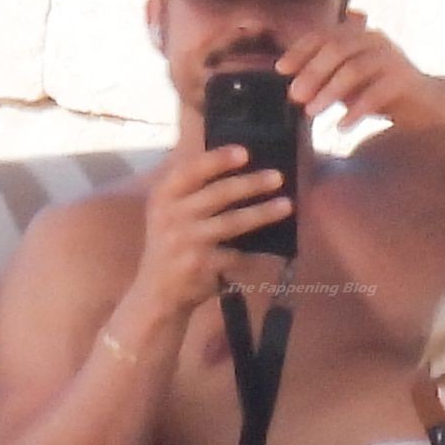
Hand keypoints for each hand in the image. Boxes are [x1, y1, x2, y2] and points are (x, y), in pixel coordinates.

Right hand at [129, 147, 290, 321]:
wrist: (157, 292)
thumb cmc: (172, 243)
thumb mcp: (169, 212)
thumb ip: (193, 190)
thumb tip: (241, 167)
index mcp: (164, 196)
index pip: (190, 171)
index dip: (217, 159)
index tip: (244, 152)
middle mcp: (171, 216)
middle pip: (218, 194)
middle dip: (251, 184)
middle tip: (278, 177)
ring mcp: (186, 242)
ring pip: (232, 223)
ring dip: (263, 213)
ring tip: (287, 206)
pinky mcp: (200, 266)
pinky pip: (237, 254)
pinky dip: (257, 253)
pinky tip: (276, 250)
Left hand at [276, 11, 423, 129]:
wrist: (431, 105)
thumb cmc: (385, 93)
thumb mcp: (352, 82)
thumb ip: (329, 77)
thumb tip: (294, 87)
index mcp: (360, 35)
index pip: (324, 34)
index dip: (300, 50)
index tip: (281, 70)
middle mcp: (376, 40)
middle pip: (336, 49)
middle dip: (311, 72)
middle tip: (294, 95)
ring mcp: (392, 58)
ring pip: (353, 69)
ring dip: (328, 92)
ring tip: (312, 113)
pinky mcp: (405, 80)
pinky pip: (375, 93)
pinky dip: (355, 111)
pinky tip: (342, 127)